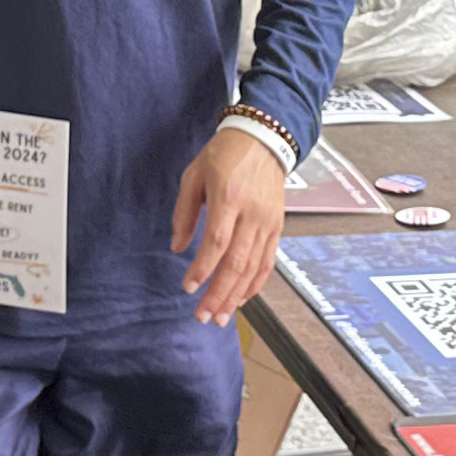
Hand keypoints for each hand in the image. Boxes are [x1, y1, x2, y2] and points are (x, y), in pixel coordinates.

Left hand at [172, 128, 288, 323]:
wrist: (264, 138)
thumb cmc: (225, 154)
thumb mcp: (194, 175)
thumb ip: (184, 213)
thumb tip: (178, 247)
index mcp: (229, 198)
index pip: (217, 243)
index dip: (202, 269)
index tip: (188, 287)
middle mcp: (253, 214)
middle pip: (237, 263)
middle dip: (219, 294)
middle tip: (203, 316)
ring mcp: (269, 222)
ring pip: (253, 268)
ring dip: (236, 296)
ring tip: (221, 316)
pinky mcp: (277, 227)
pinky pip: (267, 262)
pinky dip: (255, 284)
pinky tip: (241, 298)